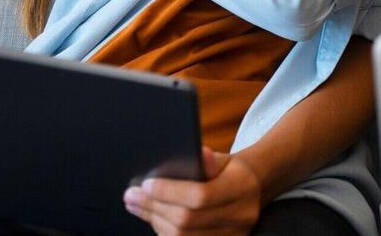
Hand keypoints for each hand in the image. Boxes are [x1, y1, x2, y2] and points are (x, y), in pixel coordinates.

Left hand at [124, 147, 261, 235]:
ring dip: (154, 220)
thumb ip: (208, 160)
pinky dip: (164, 232)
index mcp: (242, 187)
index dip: (169, 192)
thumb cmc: (228, 172)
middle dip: (154, 207)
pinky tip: (153, 218)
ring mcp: (233, 235)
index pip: (200, 196)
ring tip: (136, 205)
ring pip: (182, 235)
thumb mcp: (222, 160)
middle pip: (187, 219)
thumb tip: (200, 154)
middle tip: (131, 196)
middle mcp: (241, 215)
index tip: (145, 185)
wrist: (249, 191)